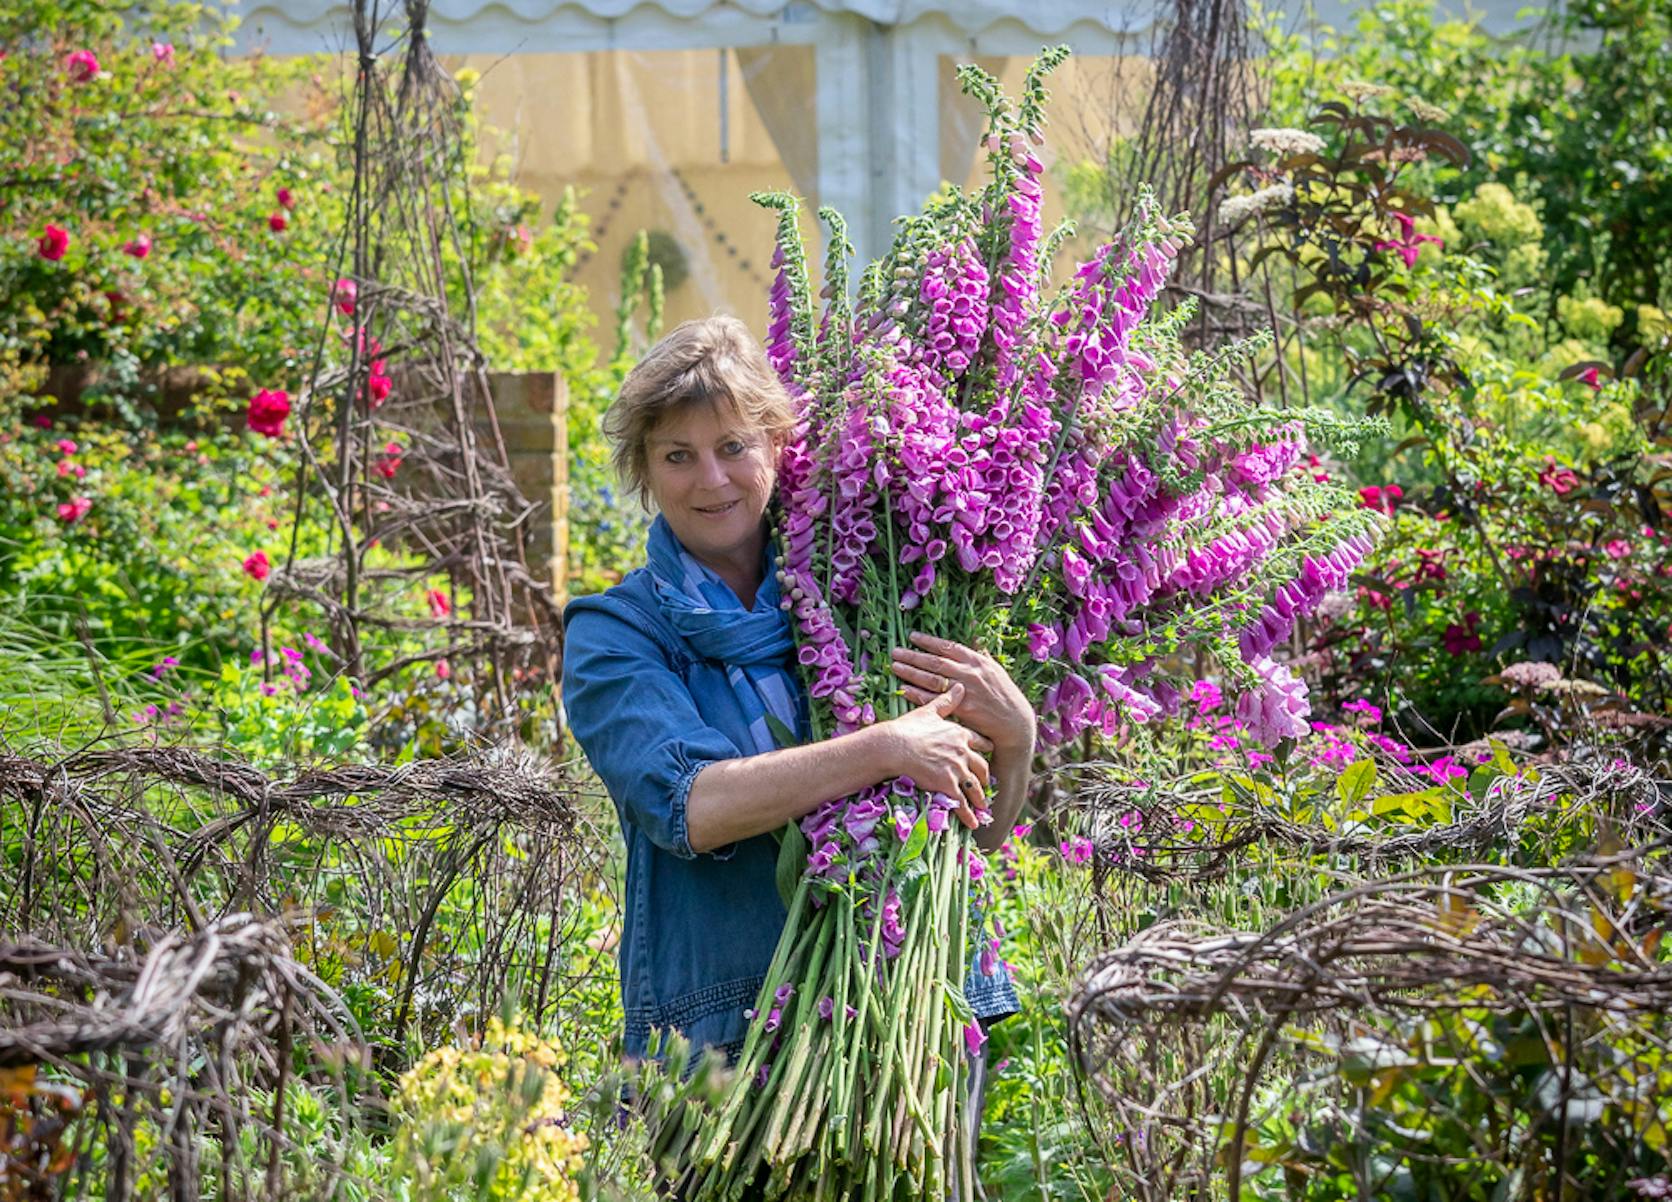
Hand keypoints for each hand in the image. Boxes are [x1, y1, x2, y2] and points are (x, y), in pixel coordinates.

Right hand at [881, 683, 990, 829]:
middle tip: (987, 787)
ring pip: (975, 787)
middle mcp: (962, 751)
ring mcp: (956, 769)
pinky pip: (962, 803)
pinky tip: (973, 823)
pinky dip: (969, 815)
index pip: (981, 743)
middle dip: (985, 779)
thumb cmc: (907, 728)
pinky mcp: (947, 784)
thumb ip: (947, 701)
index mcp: (960, 733)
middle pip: (981, 768)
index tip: (989, 755)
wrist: (893, 746)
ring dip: (980, 800)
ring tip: (983, 809)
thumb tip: (959, 685)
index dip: (985, 750)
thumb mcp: (929, 711)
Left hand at [891, 632, 1036, 756]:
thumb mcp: (995, 669)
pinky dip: (918, 694)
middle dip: (913, 656)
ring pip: (932, 679)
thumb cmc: (1004, 695)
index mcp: (978, 661)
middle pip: (935, 662)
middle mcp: (970, 673)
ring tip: (894, 666)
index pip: (948, 647)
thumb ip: (981, 652)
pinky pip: (934, 699)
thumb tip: (976, 634)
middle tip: (895, 652)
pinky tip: (904, 689)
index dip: (929, 641)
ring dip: (911, 672)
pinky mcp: (961, 708)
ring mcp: (965, 690)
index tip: (912, 637)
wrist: (1014, 723)